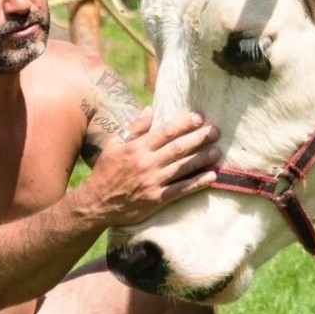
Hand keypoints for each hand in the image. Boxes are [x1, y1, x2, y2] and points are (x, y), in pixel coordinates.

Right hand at [80, 107, 219, 225]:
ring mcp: (153, 182)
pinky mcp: (157, 199)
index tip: (199, 117)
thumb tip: (150, 109)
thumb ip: (134, 128)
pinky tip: (211, 177)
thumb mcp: (114, 145)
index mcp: (137, 148)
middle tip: (215, 131)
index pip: (165, 132)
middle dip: (198, 138)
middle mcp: (147, 163)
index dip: (184, 124)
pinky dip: (197, 183)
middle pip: (178, 148)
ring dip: (202, 159)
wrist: (97, 203)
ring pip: (182, 168)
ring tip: (217, 152)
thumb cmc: (106, 171)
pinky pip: (181, 190)